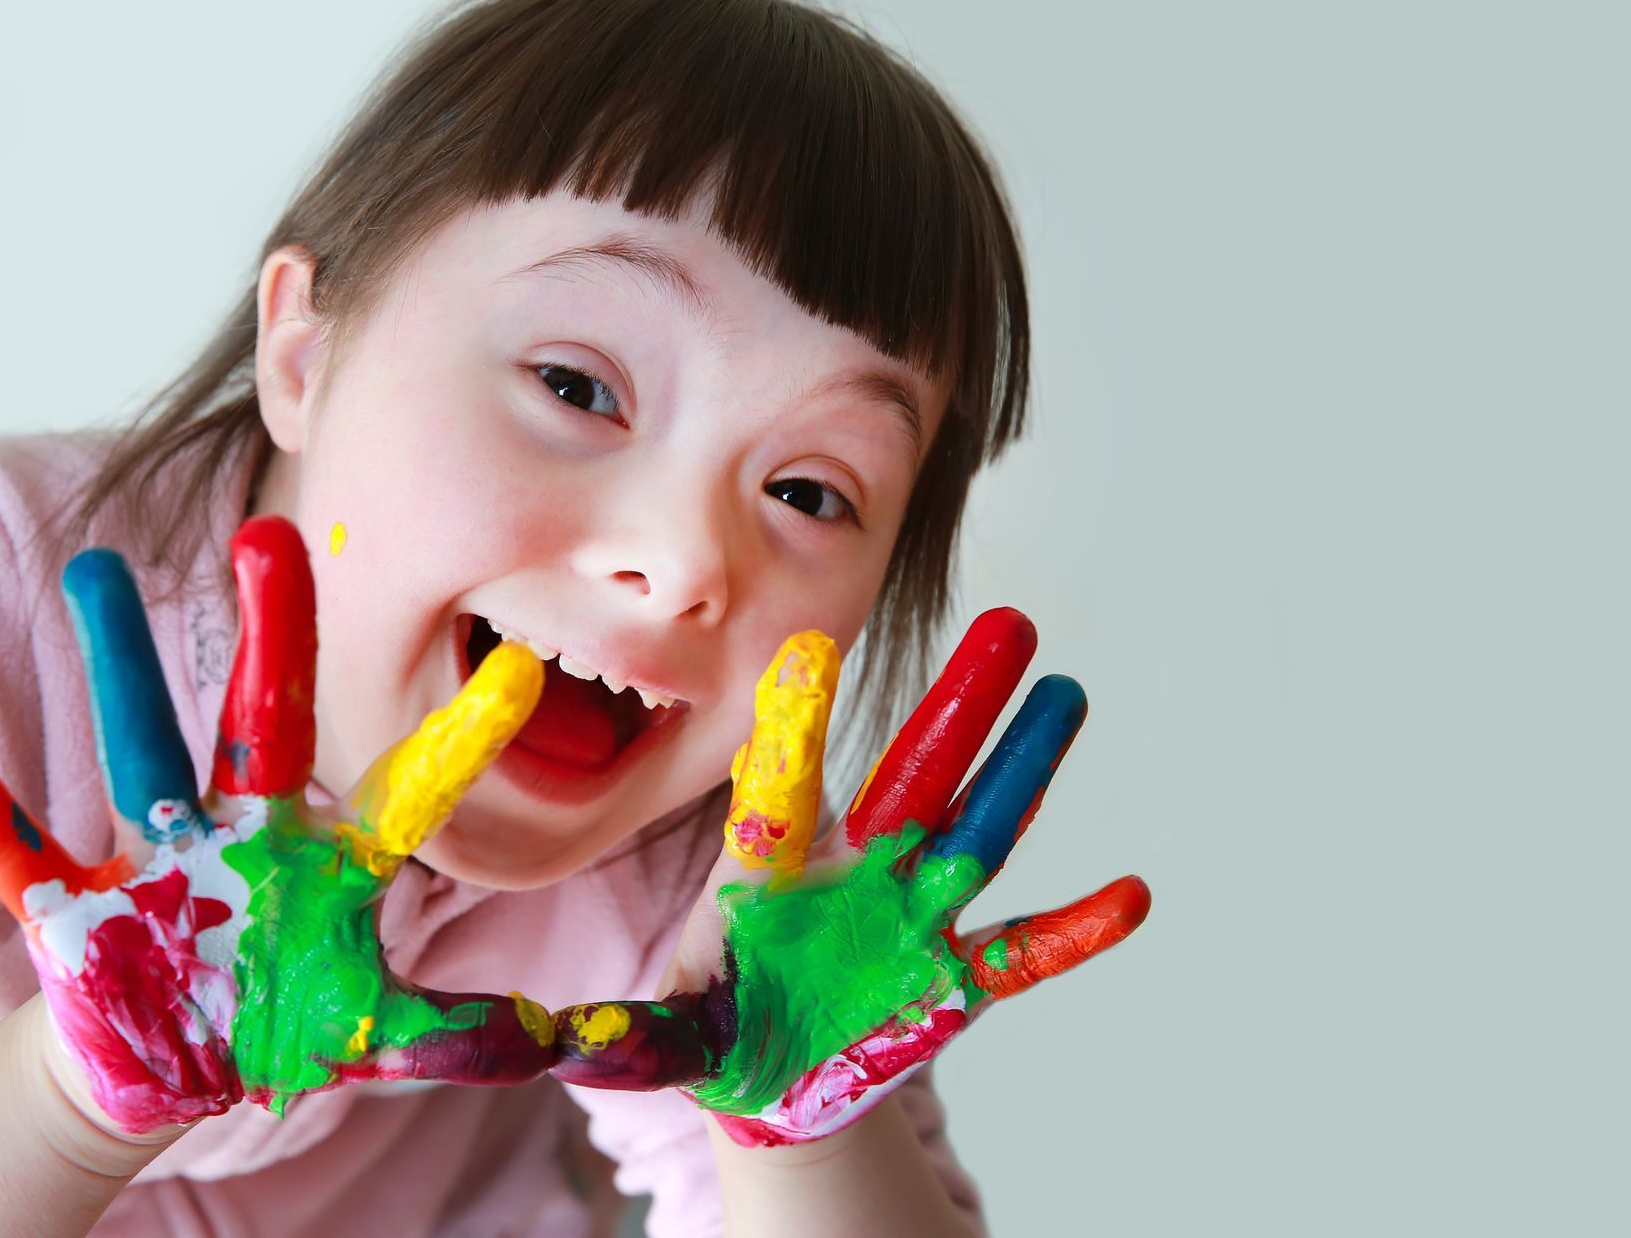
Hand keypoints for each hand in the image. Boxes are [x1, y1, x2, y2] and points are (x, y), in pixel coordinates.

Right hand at [0, 516, 558, 1133]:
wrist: (175, 1051)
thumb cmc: (281, 1016)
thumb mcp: (379, 1028)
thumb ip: (472, 1031)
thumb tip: (579, 1034)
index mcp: (327, 860)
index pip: (407, 789)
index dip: (461, 737)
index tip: (524, 670)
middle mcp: (246, 831)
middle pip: (265, 721)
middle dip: (271, 634)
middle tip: (277, 531)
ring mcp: (157, 857)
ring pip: (135, 743)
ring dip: (112, 660)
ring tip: (94, 563)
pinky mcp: (75, 903)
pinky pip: (14, 843)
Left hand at [548, 608, 1150, 1145]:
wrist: (781, 1074)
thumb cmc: (720, 1025)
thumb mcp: (671, 1031)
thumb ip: (636, 1036)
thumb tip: (566, 1045)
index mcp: (776, 867)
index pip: (786, 783)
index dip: (798, 724)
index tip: (810, 648)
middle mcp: (857, 870)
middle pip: (916, 774)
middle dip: (962, 703)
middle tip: (1012, 622)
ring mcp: (914, 915)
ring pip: (979, 830)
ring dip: (1025, 771)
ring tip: (1069, 698)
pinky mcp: (955, 978)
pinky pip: (1022, 951)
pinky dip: (1074, 930)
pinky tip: (1130, 896)